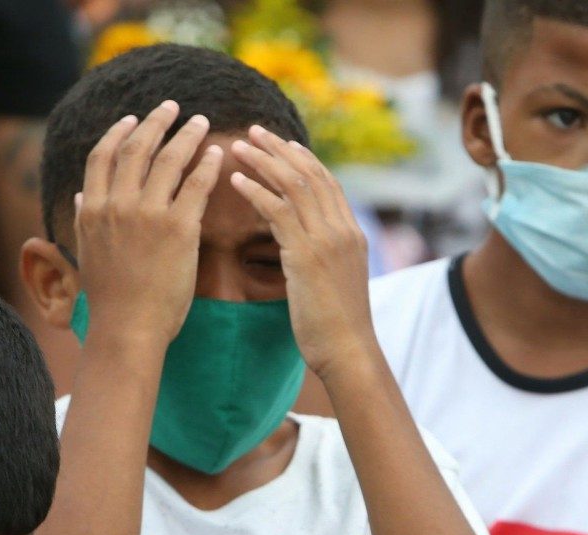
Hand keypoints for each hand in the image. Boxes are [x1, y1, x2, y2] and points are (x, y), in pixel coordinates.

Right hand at [75, 101, 222, 346]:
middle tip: (173, 107)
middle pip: (137, 147)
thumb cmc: (110, 299)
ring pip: (170, 159)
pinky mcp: (180, 229)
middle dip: (157, 121)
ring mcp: (149, 215)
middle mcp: (118, 205)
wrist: (128, 328)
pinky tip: (218, 154)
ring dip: (187, 134)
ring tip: (200, 123)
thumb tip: (81, 198)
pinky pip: (198, 185)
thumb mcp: (88, 255)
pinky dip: (208, 164)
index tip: (132, 119)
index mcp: (93, 209)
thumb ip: (85, 221)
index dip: (118, 132)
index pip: (103, 156)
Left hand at [228, 125, 375, 381]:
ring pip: (293, 185)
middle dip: (280, 149)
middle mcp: (343, 230)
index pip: (328, 184)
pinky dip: (256, 191)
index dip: (304, 160)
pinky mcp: (307, 255)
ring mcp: (327, 240)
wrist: (348, 352)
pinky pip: (278, 211)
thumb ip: (322, 260)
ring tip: (237, 146)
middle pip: (310, 174)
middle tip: (254, 131)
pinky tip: (235, 180)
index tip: (283, 144)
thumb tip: (301, 252)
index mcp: (352, 235)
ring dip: (263, 161)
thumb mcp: (334, 284)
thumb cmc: (337, 329)